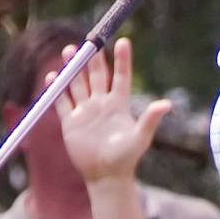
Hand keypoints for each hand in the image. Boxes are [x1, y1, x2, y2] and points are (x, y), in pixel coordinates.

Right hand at [54, 38, 172, 183]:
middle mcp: (102, 104)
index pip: (121, 76)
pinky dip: (56, 89)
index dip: (122, 59)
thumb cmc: (126, 158)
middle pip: (96, 75)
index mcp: (119, 104)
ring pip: (77, 84)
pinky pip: (62, 101)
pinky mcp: (71, 122)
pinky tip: (52, 77)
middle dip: (91, 59)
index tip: (123, 41)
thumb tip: (167, 104)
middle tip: (88, 42)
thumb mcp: (141, 137)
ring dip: (73, 68)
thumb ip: (151, 119)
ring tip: (69, 51)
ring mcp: (85, 112)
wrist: (106, 177)